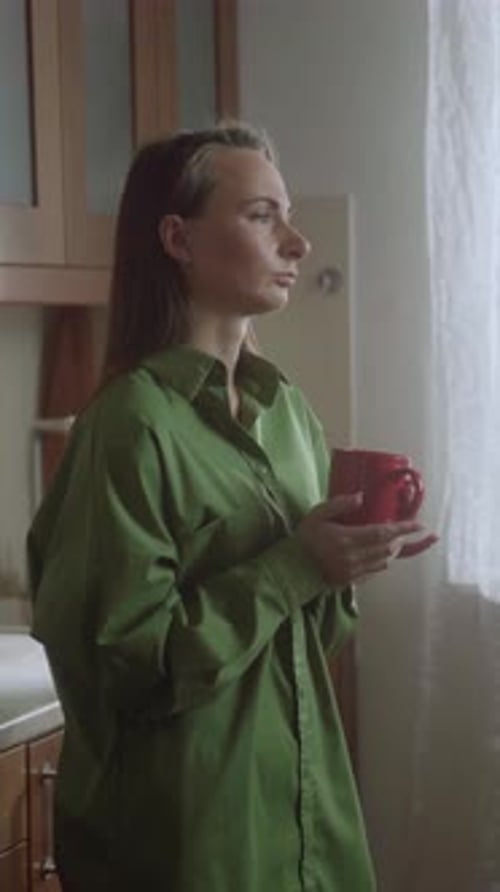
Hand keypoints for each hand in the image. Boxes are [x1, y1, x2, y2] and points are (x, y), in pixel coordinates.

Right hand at [297, 494, 425, 586]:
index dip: (404, 528)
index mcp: (347, 539)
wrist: (292, 569)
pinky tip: (378, 556)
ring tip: (392, 542)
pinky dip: (381, 563)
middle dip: (400, 540)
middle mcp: (354, 557)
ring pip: (384, 562)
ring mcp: (353, 571)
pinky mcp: (351, 581)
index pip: (383, 533)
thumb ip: (339, 504)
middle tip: (403, 531)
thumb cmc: (304, 538)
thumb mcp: (317, 514)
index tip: (419, 524)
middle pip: (388, 549)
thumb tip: (361, 497)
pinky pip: (374, 572)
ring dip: (391, 551)